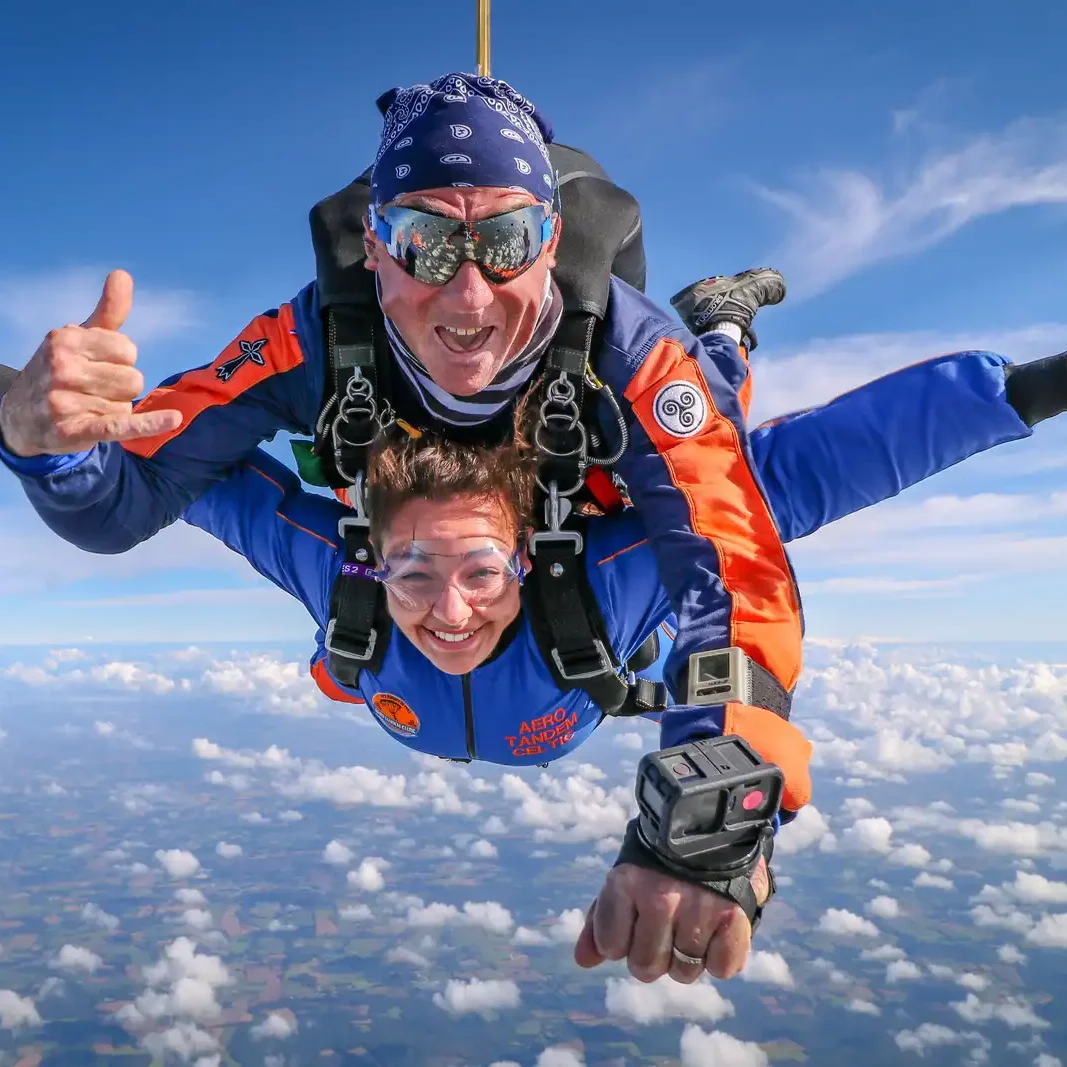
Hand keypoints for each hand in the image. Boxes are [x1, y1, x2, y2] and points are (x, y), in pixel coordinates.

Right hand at [0, 270, 181, 457]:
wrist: (20, 417)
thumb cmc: (60, 371)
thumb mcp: (79, 338)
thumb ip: (108, 312)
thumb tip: (123, 274)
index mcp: (66, 340)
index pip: (128, 350)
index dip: (120, 361)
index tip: (98, 365)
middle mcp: (62, 368)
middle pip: (133, 378)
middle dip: (119, 387)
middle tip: (91, 390)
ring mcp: (65, 401)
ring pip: (127, 404)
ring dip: (115, 409)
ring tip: (87, 407)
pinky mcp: (74, 431)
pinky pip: (121, 426)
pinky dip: (149, 425)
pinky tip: (172, 420)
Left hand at [573, 855, 770, 983]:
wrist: (711, 820)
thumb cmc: (658, 856)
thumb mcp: (623, 878)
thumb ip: (601, 919)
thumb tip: (583, 961)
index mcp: (625, 884)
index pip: (611, 946)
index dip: (621, 940)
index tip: (633, 920)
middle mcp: (660, 899)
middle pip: (647, 968)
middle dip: (653, 955)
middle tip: (664, 928)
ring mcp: (698, 909)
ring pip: (684, 972)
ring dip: (687, 957)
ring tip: (692, 926)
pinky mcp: (733, 915)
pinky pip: (723, 967)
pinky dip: (720, 957)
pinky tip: (716, 931)